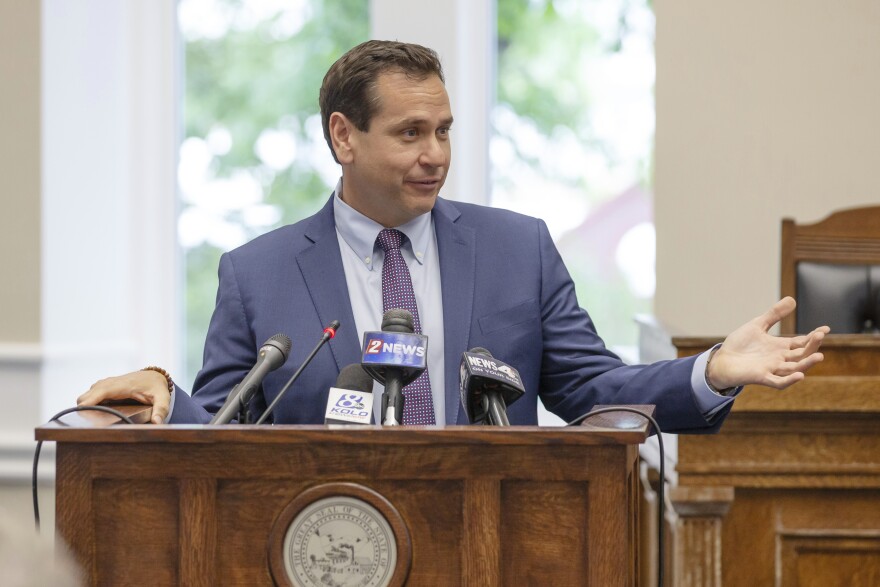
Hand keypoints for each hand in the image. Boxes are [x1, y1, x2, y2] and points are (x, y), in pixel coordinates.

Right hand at [77, 370, 170, 423]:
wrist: (154, 377)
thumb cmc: (157, 388)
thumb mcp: (163, 398)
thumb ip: (161, 410)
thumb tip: (157, 422)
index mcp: (123, 385)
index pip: (101, 391)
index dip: (89, 401)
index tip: (80, 411)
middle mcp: (111, 383)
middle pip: (88, 395)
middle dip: (84, 407)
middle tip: (86, 424)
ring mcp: (105, 384)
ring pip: (86, 395)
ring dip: (85, 406)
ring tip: (88, 421)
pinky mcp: (104, 388)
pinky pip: (90, 395)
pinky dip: (88, 403)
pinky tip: (92, 415)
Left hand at [708, 297, 829, 389]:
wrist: (721, 360)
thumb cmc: (739, 344)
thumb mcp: (757, 325)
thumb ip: (774, 315)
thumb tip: (792, 299)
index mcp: (780, 347)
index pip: (802, 343)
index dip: (814, 336)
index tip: (826, 329)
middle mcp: (780, 359)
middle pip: (801, 355)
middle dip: (812, 346)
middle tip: (820, 336)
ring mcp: (772, 369)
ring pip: (794, 369)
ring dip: (807, 364)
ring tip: (819, 356)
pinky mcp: (761, 377)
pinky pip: (778, 382)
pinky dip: (789, 380)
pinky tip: (800, 376)